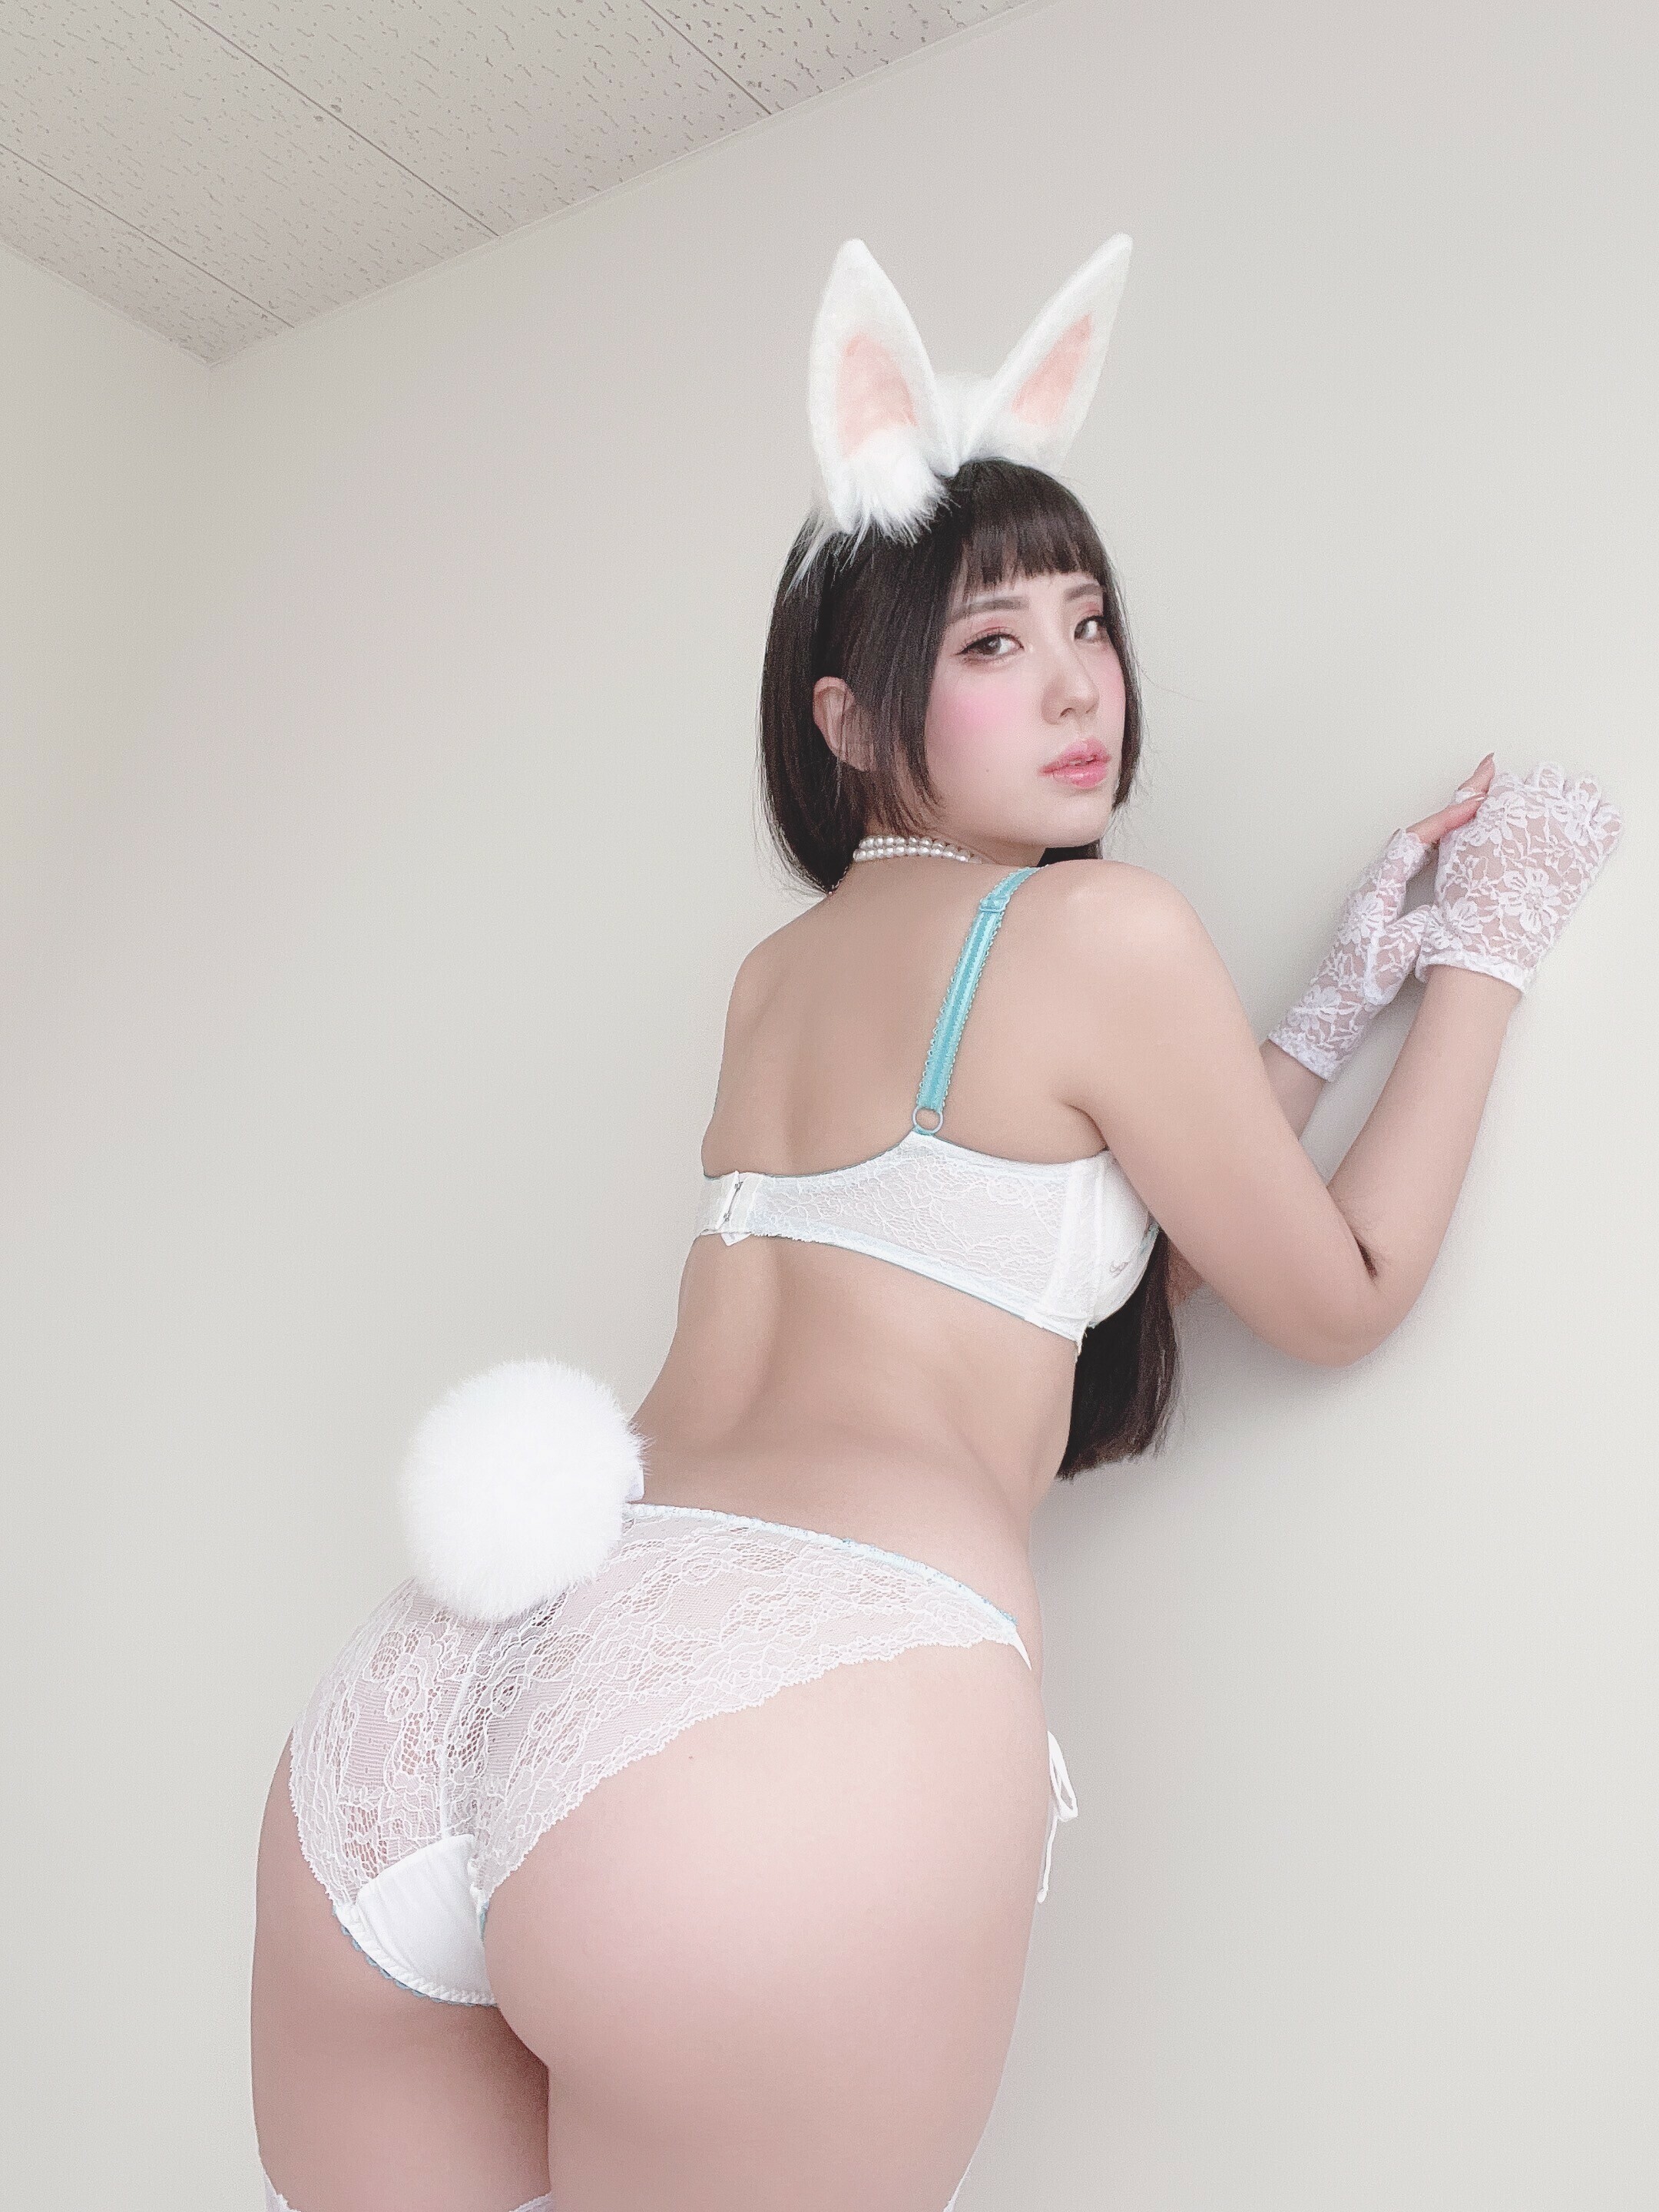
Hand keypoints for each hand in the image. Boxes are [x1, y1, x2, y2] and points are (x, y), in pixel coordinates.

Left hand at [1267, 754, 1497, 1080]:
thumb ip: (1423, 923)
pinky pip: (1415, 863)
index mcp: (1378, 888)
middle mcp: (1375, 883)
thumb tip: (1445, 905)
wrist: (1333, 1007)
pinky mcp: (1382, 903)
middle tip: (1487, 778)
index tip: (1478, 800)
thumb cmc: (1361, 982)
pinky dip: (1439, 847)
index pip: (1416, 842)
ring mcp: (1378, 892)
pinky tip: (1456, 845)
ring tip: (1479, 802)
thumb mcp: (1399, 951)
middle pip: (1418, 834)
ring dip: (1448, 824)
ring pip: (1417, 846)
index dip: (1448, 819)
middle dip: (1453, 807)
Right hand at [1415, 761, 1624, 993]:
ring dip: (1570, 799)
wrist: (1489, 939)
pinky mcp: (1592, 850)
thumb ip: (1469, 796)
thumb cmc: (1467, 896)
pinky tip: (1582, 832)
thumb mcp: (1452, 840)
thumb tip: (1490, 765)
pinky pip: (1609, 820)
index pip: (1511, 779)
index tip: (1503, 814)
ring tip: (1558, 822)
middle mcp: (1541, 807)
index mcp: (1505, 800)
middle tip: (1529, 819)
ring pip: (1583, 789)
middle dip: (1538, 793)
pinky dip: (1599, 820)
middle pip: (1548, 776)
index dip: (1504, 798)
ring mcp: (1570, 828)